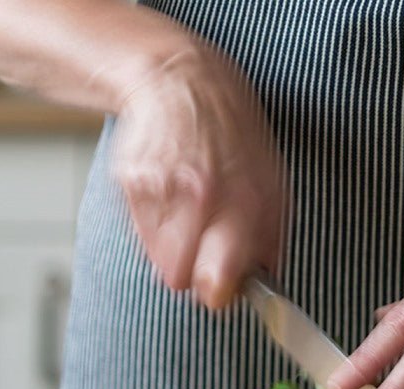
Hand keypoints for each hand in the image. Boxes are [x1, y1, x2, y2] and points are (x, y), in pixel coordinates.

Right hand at [113, 40, 283, 308]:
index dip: (218, 294)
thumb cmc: (234, 134)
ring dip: (172, 251)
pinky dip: (154, 226)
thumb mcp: (273, 181)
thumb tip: (266, 281)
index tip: (221, 290)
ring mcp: (161, 189)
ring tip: (187, 216)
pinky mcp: (130, 182)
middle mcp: (201, 197)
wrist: (181, 80)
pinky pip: (140, 234)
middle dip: (191, 275)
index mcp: (244, 202)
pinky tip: (169, 196)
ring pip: (157, 261)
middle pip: (179, 280)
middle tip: (202, 253)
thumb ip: (271, 237)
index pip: (218, 280)